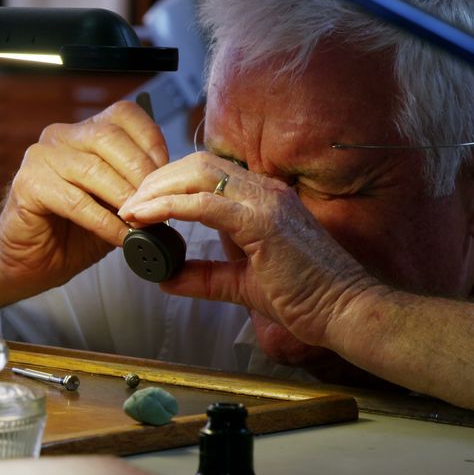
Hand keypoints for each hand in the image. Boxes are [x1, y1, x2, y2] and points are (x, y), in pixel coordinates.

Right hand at [0, 101, 168, 293]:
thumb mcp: (114, 204)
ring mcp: (40, 158)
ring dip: (125, 198)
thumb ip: (137, 187)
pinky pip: (75, 200)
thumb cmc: (73, 232)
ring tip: (143, 223)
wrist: (30, 262)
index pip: (125, 115)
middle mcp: (59, 136)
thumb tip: (173, 188)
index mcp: (84, 132)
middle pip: (109, 138)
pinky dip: (104, 222)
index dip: (152, 142)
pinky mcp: (27, 185)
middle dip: (140, 173)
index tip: (168, 175)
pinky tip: (121, 237)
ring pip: (93, 168)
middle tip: (159, 204)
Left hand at [118, 151, 376, 349]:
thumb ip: (204, 277)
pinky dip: (170, 207)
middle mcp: (265, 190)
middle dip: (156, 179)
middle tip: (128, 203)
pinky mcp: (263, 222)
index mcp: (263, 198)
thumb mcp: (241, 284)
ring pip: (198, 175)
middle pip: (197, 164)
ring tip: (131, 209)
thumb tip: (165, 278)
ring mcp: (266, 202)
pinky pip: (205, 204)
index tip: (141, 203)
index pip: (208, 171)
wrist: (345, 311)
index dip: (170, 181)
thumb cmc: (304, 296)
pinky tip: (147, 218)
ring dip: (157, 189)